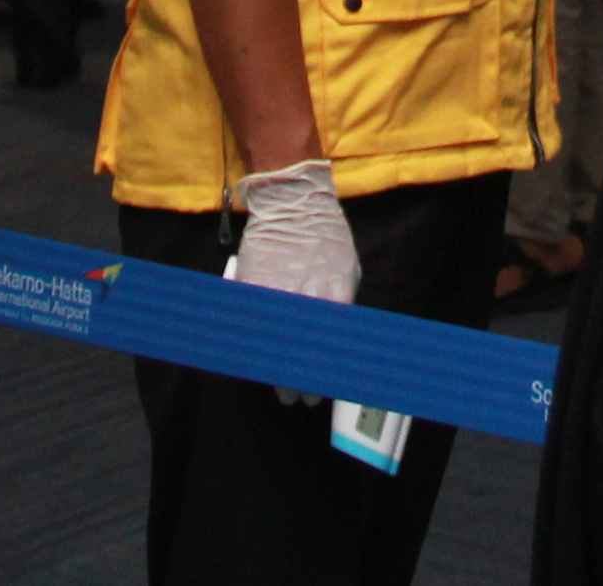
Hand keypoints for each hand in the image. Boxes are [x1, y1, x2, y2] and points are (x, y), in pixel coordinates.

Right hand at [223, 157, 357, 404]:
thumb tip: (337, 337)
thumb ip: (341, 303)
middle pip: (304, 352)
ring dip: (278, 372)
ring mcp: (279, 292)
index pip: (333, 347)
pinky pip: (255, 325)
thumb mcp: (347, 270)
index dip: (326, 374)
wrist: (293, 203)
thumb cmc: (326, 236)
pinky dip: (256, 347)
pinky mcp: (255, 286)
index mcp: (337, 294)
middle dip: (301, 382)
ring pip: (277, 344)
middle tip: (300, 398)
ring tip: (281, 391)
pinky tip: (258, 362)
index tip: (321, 390)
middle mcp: (309, 297)